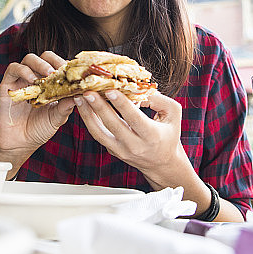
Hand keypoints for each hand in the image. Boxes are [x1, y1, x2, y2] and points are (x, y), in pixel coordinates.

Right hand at [0, 52, 75, 172]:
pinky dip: (24, 71)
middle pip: (45, 57)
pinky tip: (32, 81)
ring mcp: (21, 80)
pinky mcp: (7, 85)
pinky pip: (13, 69)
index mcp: (49, 83)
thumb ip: (66, 105)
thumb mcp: (57, 118)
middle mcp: (35, 78)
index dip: (66, 64)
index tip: (74, 71)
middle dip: (54, 60)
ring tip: (49, 74)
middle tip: (61, 70)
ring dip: (40, 64)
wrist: (19, 144)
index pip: (58, 65)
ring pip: (29, 59)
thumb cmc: (39, 129)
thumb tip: (81, 93)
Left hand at [74, 90, 193, 188]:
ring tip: (79, 98)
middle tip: (88, 92)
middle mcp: (135, 145)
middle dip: (99, 107)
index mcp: (151, 135)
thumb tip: (138, 89)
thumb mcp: (173, 115)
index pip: (134, 118)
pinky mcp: (112, 151)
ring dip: (88, 115)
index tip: (110, 90)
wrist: (162, 163)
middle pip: (113, 125)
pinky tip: (83, 107)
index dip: (122, 104)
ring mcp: (121, 150)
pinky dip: (89, 120)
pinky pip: (98, 135)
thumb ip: (159, 100)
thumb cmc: (168, 135)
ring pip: (100, 133)